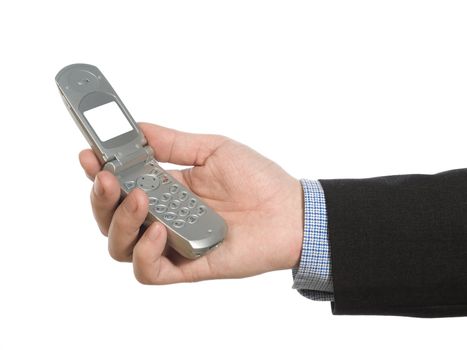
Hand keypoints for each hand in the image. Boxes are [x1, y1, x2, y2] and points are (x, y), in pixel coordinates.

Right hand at [79, 123, 302, 283]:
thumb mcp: (212, 149)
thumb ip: (173, 142)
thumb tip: (137, 127)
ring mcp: (173, 242)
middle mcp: (164, 216)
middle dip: (101, 197)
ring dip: (120, 222)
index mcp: (167, 187)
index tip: (89, 154)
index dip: (99, 171)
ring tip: (141, 199)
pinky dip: (144, 252)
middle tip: (107, 176)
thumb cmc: (257, 180)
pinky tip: (161, 230)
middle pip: (111, 217)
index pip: (120, 183)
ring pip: (121, 245)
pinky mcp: (187, 266)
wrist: (290, 211)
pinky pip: (149, 271)